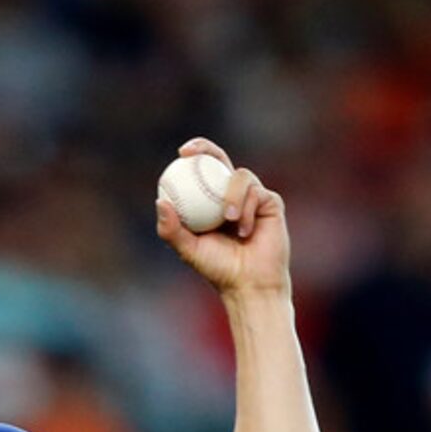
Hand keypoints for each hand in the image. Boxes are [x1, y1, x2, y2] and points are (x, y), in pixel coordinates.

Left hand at [155, 138, 290, 297]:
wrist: (250, 283)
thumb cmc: (219, 270)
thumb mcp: (189, 250)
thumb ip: (172, 230)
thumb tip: (160, 202)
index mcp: (210, 202)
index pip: (201, 172)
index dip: (194, 155)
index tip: (181, 153)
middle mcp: (231, 195)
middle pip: (220, 160)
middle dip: (207, 148)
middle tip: (193, 153)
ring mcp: (252, 196)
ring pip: (240, 176)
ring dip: (231, 195)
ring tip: (228, 218)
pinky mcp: (270, 202)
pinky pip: (256, 193)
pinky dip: (247, 210)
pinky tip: (245, 231)